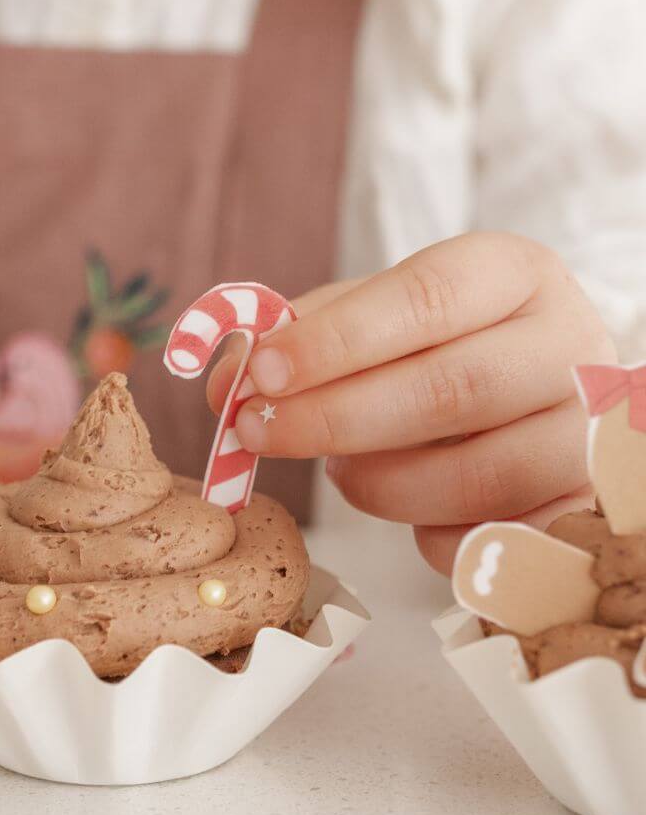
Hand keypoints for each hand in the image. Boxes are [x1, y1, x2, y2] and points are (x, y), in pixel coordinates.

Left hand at [207, 234, 616, 573]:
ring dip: (377, 482)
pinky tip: (407, 505)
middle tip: (258, 432)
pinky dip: (424, 533)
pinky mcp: (583, 508)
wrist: (532, 398)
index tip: (262, 371)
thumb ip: (301, 339)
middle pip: (450, 390)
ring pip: (473, 476)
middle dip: (334, 418)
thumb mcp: (375, 321)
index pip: (425, 298)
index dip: (336, 340)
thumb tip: (226, 382)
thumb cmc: (438, 351)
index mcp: (515, 274)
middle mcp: (571, 345)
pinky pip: (487, 540)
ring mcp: (588, 433)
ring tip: (343, 470)